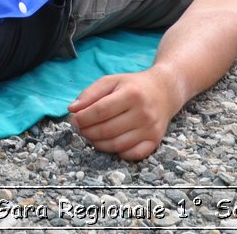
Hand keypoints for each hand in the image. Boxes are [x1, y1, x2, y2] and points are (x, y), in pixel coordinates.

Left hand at [68, 69, 182, 160]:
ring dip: (98, 143)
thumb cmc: (133, 86)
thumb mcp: (112, 81)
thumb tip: (72, 109)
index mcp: (131, 94)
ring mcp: (150, 129)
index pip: (100, 111)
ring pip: (116, 145)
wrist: (164, 91)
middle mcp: (143, 113)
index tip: (74, 120)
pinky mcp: (155, 141)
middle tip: (81, 129)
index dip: (83, 118)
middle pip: (107, 130)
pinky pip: (132, 155)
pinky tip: (110, 142)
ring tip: (91, 135)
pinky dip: (117, 152)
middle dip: (87, 132)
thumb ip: (90, 93)